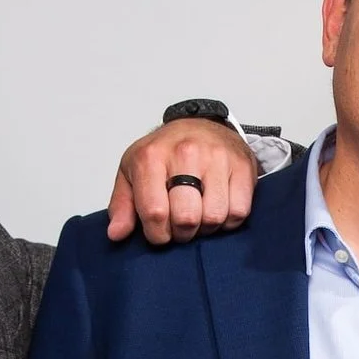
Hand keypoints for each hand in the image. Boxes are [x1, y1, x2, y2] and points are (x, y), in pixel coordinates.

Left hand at [106, 119, 257, 244]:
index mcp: (151, 156)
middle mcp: (185, 153)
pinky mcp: (242, 165)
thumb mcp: (133, 172)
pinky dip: (229, 221)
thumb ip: (122, 205)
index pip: (155, 212)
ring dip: (207, 228)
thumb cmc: (165, 153)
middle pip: (186, 218)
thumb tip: (116, 234)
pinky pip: (239, 211)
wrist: (202, 124)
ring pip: (214, 217)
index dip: (157, 234)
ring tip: (200, 216)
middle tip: (181, 225)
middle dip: (182, 233)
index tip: (159, 232)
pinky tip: (219, 209)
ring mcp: (216, 158)